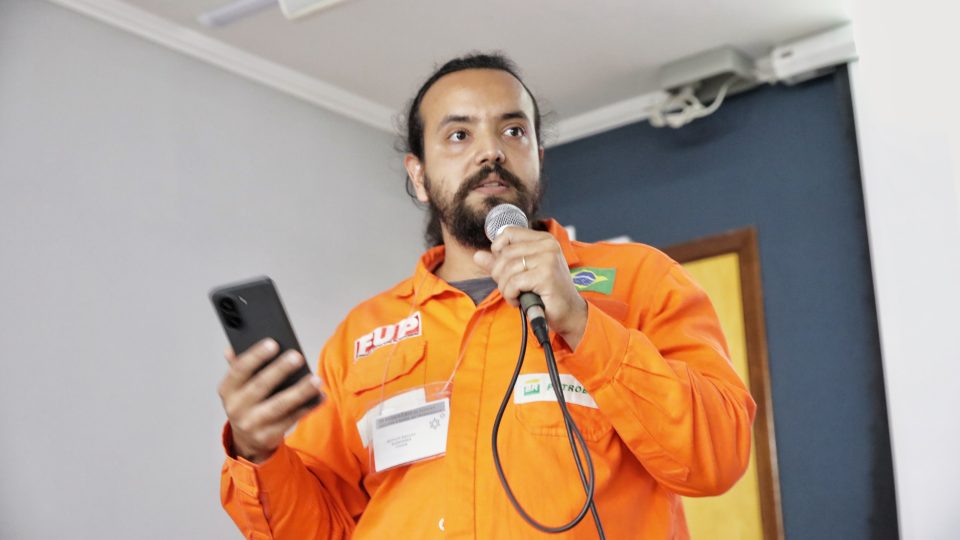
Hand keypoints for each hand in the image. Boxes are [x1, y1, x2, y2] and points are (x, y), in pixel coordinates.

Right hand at [217, 339, 324, 463]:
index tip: (273, 343)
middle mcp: (236, 408)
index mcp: (227, 390)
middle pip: (260, 386)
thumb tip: (232, 348)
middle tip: (298, 356)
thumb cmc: (248, 402)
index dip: (255, 356)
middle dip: (280, 370)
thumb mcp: (239, 386)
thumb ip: (239, 366)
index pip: (239, 370)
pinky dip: (308, 407)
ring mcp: (251, 424)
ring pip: (279, 405)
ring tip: (316, 379)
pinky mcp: (267, 436)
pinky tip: (320, 396)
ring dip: (300, 391)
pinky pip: (291, 420)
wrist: (247, 439)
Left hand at [474, 227, 587, 348]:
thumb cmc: (547, 293)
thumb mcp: (523, 273)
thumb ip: (500, 263)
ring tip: (515, 296)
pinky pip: (514, 283)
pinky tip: (519, 301)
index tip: (503, 267)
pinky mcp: (546, 275)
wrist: (569, 313)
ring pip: (507, 269)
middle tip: (509, 287)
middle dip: (500, 274)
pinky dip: (511, 295)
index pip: (508, 233)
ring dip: (505, 288)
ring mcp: (548, 259)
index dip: (498, 250)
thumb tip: (477, 256)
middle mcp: (547, 245)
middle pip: (505, 253)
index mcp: (543, 239)